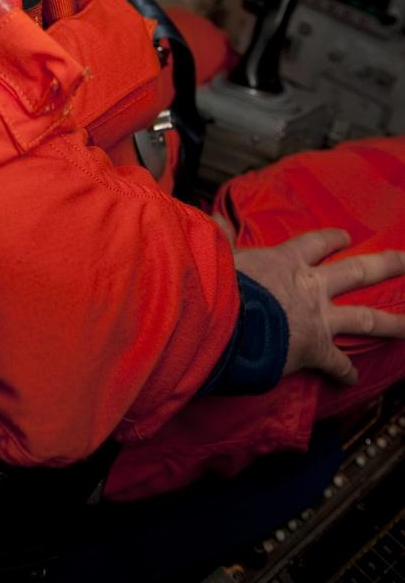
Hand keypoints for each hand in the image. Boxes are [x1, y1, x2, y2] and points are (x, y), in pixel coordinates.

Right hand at [235, 229, 404, 384]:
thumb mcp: (221, 253)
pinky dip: (347, 372)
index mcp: (287, 260)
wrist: (228, 317)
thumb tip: (213, 219)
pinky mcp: (316, 349)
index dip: (332, 239)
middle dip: (386, 265)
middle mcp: (311, 286)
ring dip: (394, 323)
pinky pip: (338, 363)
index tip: (346, 237)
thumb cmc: (222, 284)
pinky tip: (354, 379)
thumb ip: (222, 237)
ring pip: (366, 318)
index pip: (316, 244)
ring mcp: (319, 318)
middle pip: (357, 272)